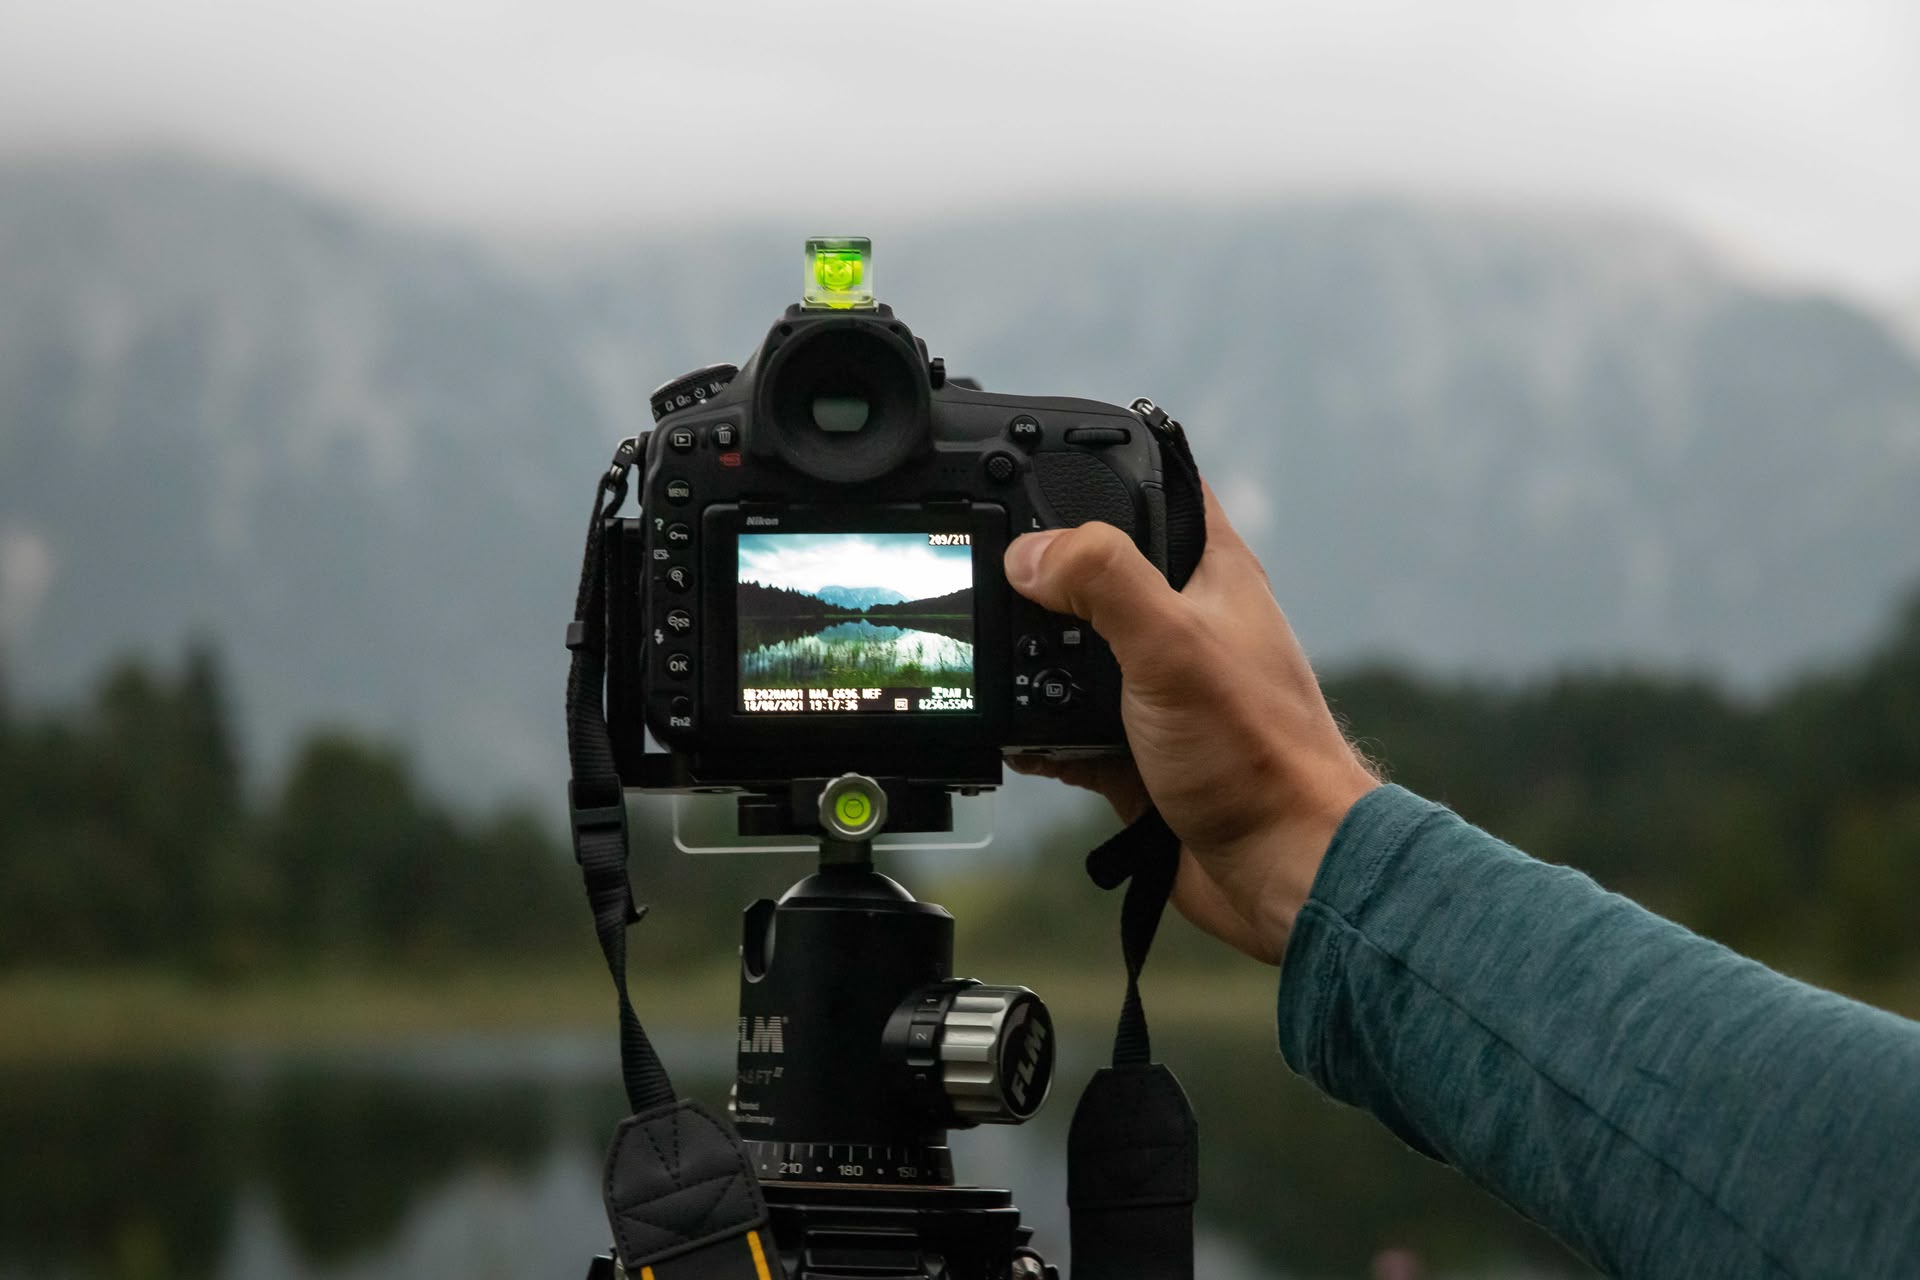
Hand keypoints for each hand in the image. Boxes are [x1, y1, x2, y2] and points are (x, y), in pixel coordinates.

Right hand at [1005, 486, 1378, 963]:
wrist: (1284, 869)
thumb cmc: (1258, 753)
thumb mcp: (1172, 644)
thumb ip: (1103, 581)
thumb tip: (1029, 552)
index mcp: (1211, 574)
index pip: (1157, 487)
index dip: (1103, 467)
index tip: (1034, 462)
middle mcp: (1185, 623)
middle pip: (1097, 571)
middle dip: (1042, 576)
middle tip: (991, 573)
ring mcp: (1158, 687)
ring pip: (1075, 652)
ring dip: (1033, 661)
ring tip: (993, 658)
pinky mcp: (1137, 748)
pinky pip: (1066, 726)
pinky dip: (1034, 730)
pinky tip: (1011, 736)